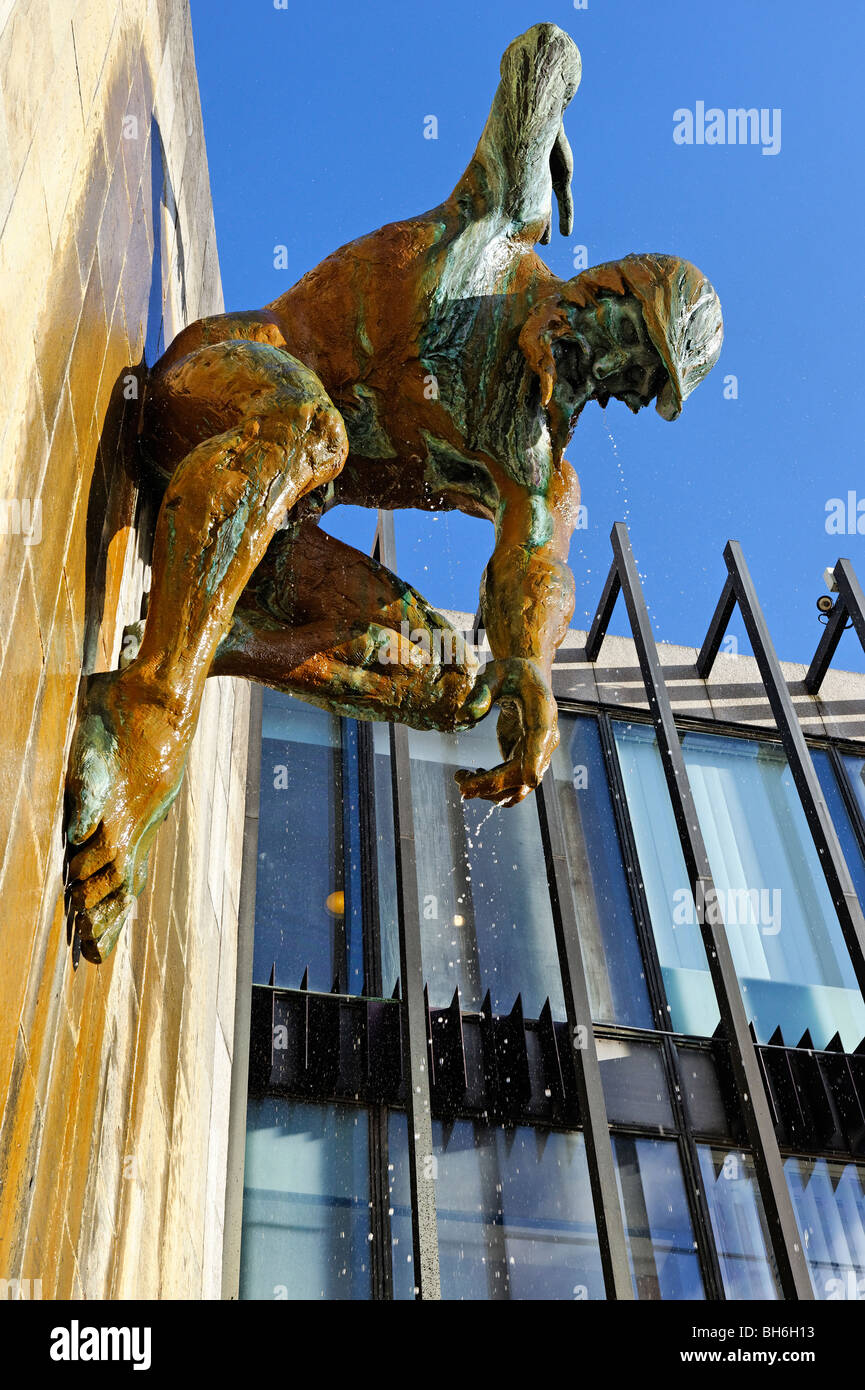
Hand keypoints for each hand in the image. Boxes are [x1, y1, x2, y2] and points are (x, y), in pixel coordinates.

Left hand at [454, 658, 558, 806]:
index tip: (530, 779)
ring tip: (460, 778)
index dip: (536, 758)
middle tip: (460, 786)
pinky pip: (513, 785)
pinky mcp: (525, 760)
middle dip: (494, 784)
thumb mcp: (493, 674)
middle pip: (525, 770)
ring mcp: (538, 753)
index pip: (540, 735)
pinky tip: (473, 775)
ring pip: (520, 786)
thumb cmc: (510, 674)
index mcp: (542, 708)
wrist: (526, 680)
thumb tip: (461, 718)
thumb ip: (480, 694)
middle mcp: (546, 736)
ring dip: (490, 791)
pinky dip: (494, 789)